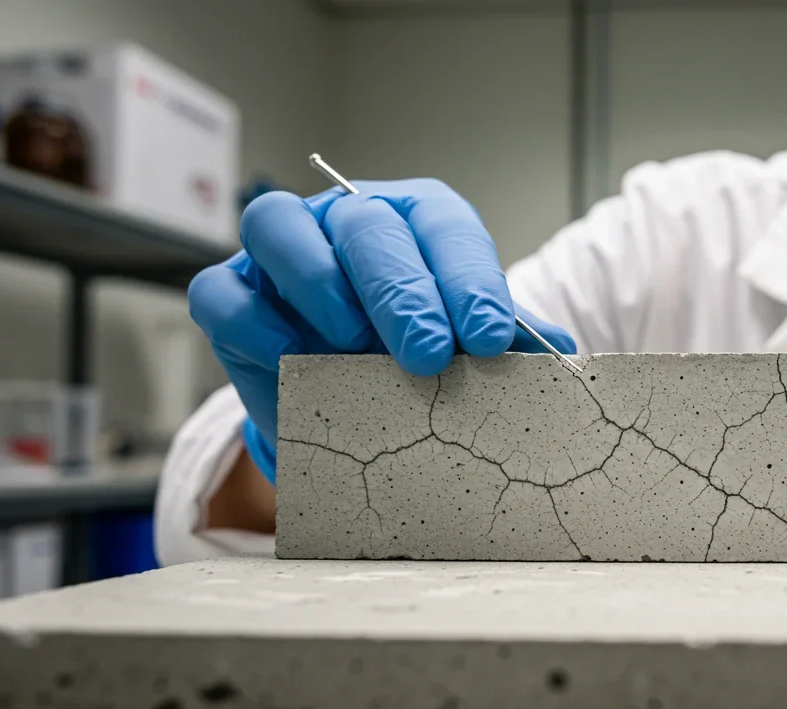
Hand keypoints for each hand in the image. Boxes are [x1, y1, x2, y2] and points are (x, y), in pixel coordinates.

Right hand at [188, 179, 575, 483]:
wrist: (347, 410)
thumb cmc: (415, 361)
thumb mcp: (466, 349)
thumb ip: (508, 343)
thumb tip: (563, 354)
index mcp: (416, 221)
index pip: (444, 227)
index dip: (468, 278)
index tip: (489, 336)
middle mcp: (346, 221)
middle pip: (366, 222)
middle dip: (401, 288)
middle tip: (429, 353)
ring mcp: (280, 253)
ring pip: (279, 225)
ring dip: (319, 281)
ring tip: (353, 342)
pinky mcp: (229, 296)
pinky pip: (224, 294)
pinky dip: (255, 323)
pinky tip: (295, 357)